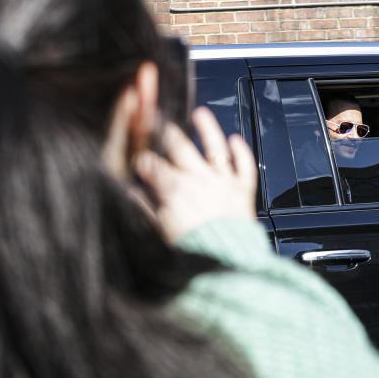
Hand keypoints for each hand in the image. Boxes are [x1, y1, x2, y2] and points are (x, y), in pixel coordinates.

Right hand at [134, 106, 256, 243]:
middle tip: (160, 120)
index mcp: (175, 188)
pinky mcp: (243, 191)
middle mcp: (199, 178)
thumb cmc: (191, 252)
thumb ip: (146, 209)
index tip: (139, 158)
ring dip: (207, 128)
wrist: (224, 264)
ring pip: (215, 147)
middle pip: (180, 147)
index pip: (153, 165)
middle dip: (167, 132)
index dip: (143, 160)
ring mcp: (223, 182)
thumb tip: (134, 195)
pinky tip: (235, 139)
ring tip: (201, 114)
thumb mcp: (159, 232)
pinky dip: (241, 152)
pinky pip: (244, 166)